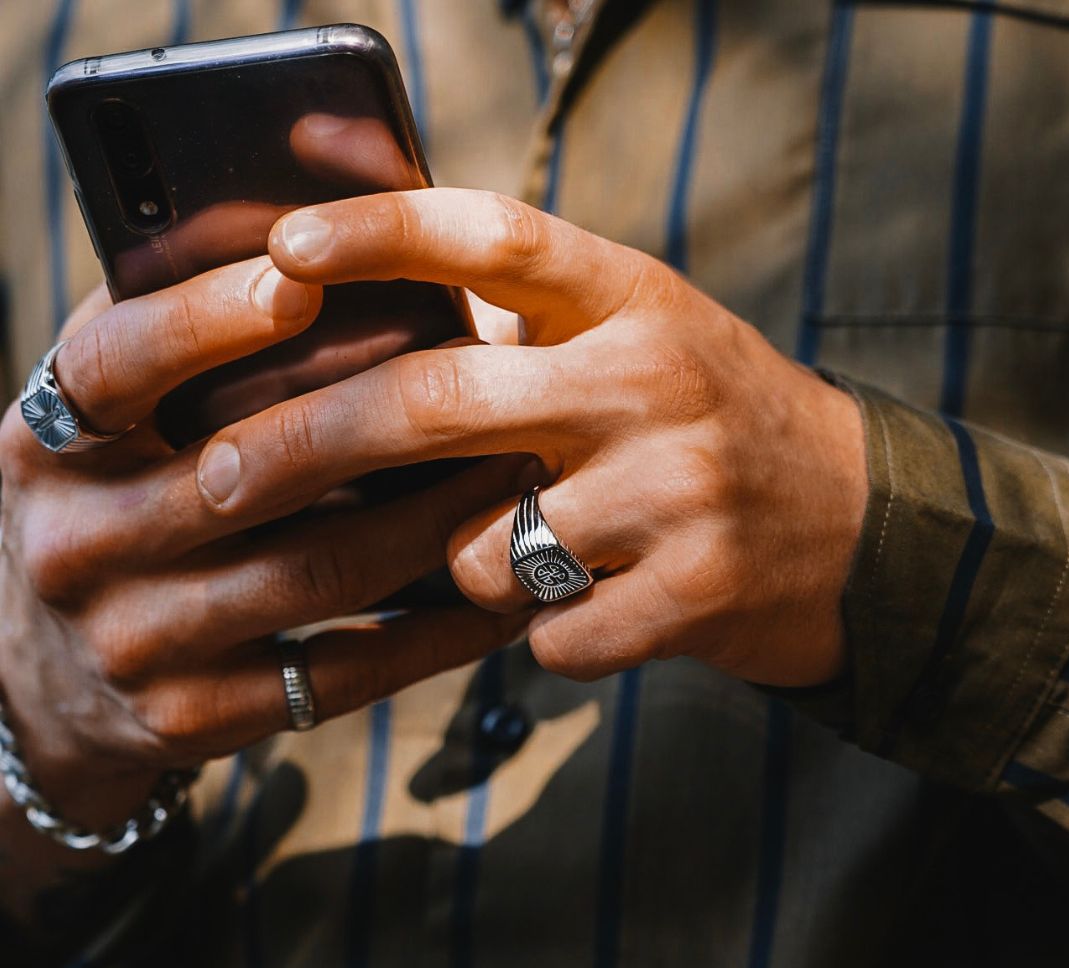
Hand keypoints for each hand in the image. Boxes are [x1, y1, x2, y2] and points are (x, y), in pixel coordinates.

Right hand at [0, 255, 526, 841]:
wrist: (42, 685)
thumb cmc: (106, 511)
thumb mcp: (99, 429)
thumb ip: (162, 340)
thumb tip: (279, 233)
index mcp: (44, 445)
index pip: (111, 366)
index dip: (200, 321)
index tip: (298, 278)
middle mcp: (76, 545)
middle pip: (244, 476)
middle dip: (380, 427)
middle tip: (488, 381)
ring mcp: (136, 642)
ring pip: (313, 574)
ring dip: (432, 525)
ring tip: (518, 476)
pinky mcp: (197, 716)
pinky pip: (342, 670)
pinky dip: (433, 633)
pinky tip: (498, 598)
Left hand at [189, 189, 866, 686]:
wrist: (850, 524)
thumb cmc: (710, 422)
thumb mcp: (637, 340)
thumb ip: (526, 331)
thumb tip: (367, 321)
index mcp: (631, 298)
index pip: (489, 235)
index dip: (378, 229)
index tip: (281, 246)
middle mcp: (653, 378)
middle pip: (437, 399)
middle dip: (304, 444)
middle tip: (216, 478)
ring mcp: (680, 489)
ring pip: (479, 549)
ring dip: (466, 567)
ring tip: (532, 554)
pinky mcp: (698, 593)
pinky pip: (546, 636)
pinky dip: (542, 636)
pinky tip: (594, 608)